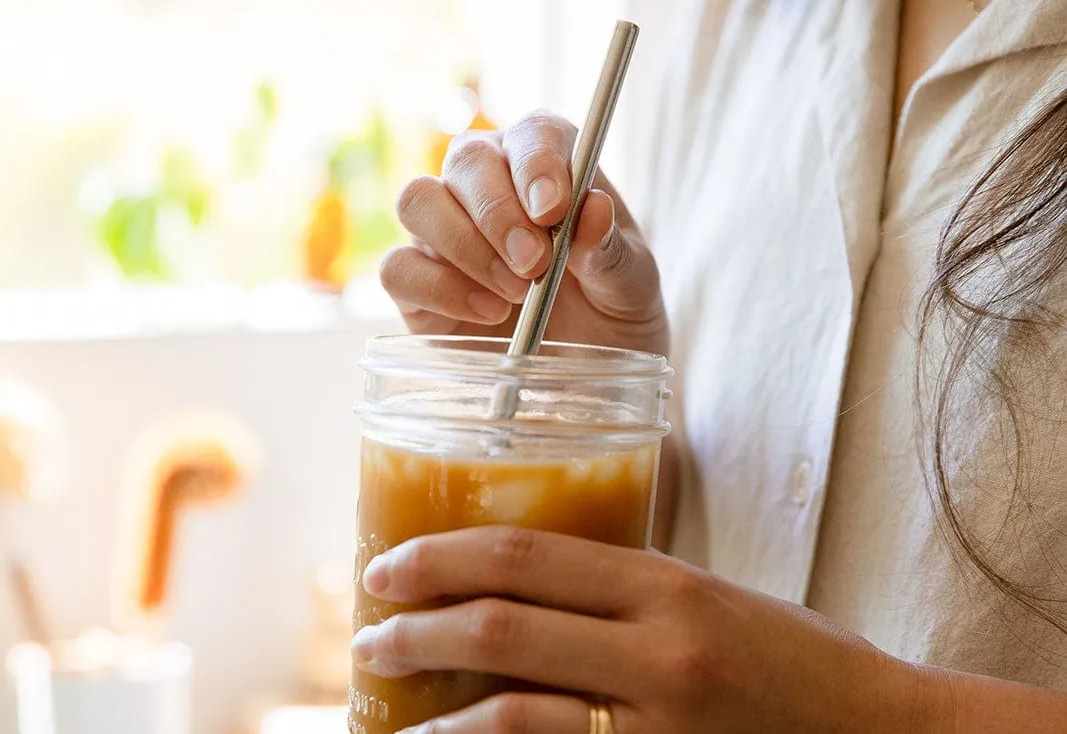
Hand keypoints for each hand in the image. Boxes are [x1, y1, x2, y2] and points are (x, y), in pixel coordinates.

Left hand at [351, 527, 949, 733]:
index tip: (389, 565)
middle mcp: (657, 652)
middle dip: (418, 626)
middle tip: (369, 632)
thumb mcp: (710, 598)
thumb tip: (532, 585)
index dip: (444, 556)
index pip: (527, 554)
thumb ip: (625, 593)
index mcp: (666, 585)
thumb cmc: (795, 660)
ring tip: (391, 703)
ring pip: (513, 716)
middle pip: (504, 627)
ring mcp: (658, 729)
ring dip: (438, 715)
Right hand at [380, 112, 668, 356]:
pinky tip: (488, 313)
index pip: (532, 135)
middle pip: (466, 159)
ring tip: (514, 293)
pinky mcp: (416, 281)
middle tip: (534, 265)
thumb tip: (594, 207)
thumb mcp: (632, 287)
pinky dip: (439, 289)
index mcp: (549, 165)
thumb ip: (611, 250)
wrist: (585, 374)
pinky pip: (397, 266)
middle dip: (498, 213)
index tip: (552, 210)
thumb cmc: (612, 314)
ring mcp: (445, 231)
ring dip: (465, 245)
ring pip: (418, 200)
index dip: (536, 164)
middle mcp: (489, 184)